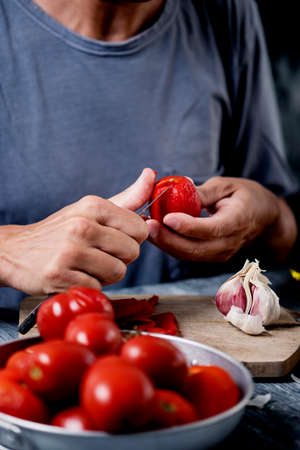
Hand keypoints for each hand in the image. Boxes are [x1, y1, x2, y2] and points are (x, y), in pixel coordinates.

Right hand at [0, 168, 155, 294]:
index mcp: (93, 206)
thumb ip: (127, 197)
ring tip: (86, 266)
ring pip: (118, 272)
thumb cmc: (61, 231)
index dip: (131, 239)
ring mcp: (70, 251)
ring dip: (106, 275)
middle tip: (97, 255)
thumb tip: (151, 174)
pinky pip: (97, 288)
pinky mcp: (60, 275)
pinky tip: (74, 276)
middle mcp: (82, 225)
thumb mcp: (91, 210)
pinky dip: (89, 285)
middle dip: (120, 258)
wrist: (17, 251)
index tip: (114, 239)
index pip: (141, 229)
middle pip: (132, 252)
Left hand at [146, 176, 295, 262]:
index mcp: (236, 221)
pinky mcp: (210, 257)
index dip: (188, 226)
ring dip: (165, 244)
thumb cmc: (245, 197)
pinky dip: (170, 246)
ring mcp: (219, 254)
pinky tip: (155, 233)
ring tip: (147, 227)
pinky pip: (187, 255)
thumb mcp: (228, 186)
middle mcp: (228, 243)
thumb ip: (205, 192)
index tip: (168, 218)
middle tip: (148, 224)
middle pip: (195, 248)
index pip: (211, 229)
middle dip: (168, 239)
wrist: (263, 219)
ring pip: (188, 255)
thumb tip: (182, 189)